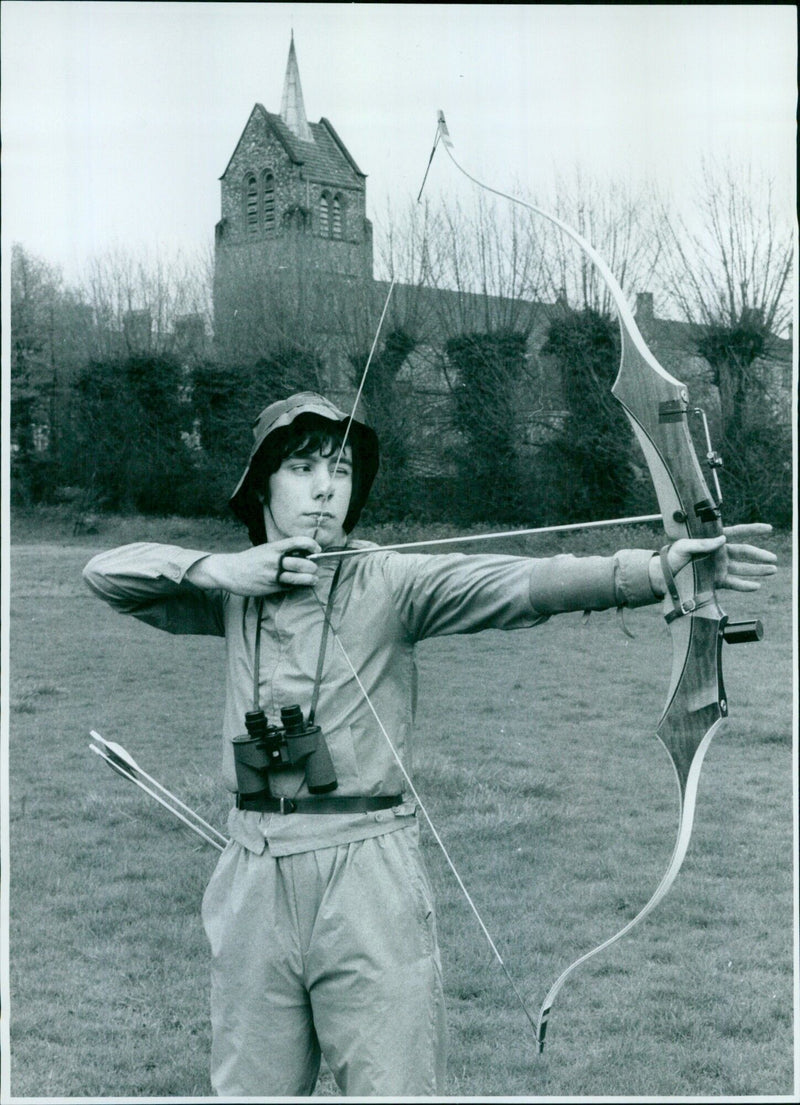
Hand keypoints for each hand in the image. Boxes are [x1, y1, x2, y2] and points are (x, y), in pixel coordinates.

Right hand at [186, 536, 320, 595]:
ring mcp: (273, 575)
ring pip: (299, 578)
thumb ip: (283, 551)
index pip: (299, 542)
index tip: (317, 549)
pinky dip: (297, 586)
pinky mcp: (271, 587)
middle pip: (303, 563)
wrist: (230, 571)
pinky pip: (290, 587)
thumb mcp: (266, 549)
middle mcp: (274, 560)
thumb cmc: (251, 559)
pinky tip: (299, 585)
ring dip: (310, 579)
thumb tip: (305, 553)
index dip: (312, 545)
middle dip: (313, 566)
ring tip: (313, 579)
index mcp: (274, 547)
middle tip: (314, 568)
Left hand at [650, 523, 776, 595]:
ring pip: (743, 568)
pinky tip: (756, 586)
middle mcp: (720, 553)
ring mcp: (720, 567)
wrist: (664, 577)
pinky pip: (734, 583)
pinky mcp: (717, 581)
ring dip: (758, 570)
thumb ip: (701, 543)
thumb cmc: (672, 557)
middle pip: (744, 552)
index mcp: (713, 540)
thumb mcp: (683, 546)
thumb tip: (722, 540)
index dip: (753, 529)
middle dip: (760, 555)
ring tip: (772, 571)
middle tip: (774, 559)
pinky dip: (745, 585)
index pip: (736, 532)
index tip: (769, 528)